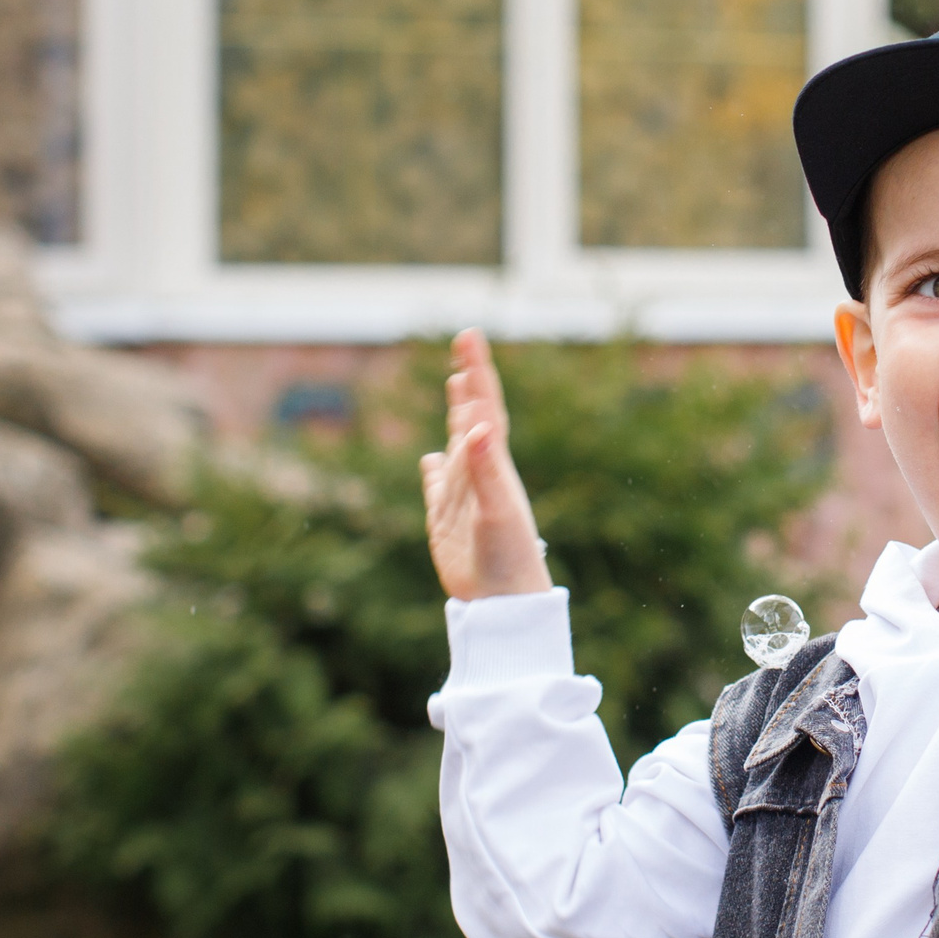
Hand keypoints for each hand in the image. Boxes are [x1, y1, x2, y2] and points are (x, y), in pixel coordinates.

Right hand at [419, 329, 552, 599]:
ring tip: (457, 387)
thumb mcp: (497, 510)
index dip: (478, 371)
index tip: (469, 336)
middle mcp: (480, 474)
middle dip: (469, 379)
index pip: (486, 407)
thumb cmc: (508, 557)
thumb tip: (481, 427)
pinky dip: (433, 468)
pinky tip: (430, 459)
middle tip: (465, 345)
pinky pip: (438, 485)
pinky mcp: (446, 519)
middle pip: (473, 416)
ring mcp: (463, 495)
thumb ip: (486, 470)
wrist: (503, 601)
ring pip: (457, 444)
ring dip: (457, 415)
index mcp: (495, 465)